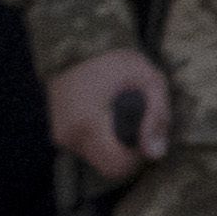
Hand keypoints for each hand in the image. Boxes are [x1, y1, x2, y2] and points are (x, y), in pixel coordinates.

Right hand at [51, 55, 171, 181]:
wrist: (76, 47)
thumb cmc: (115, 61)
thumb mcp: (149, 80)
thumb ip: (157, 117)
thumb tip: (156, 154)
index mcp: (89, 125)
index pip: (116, 167)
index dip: (138, 160)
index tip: (147, 138)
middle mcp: (69, 136)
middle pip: (107, 169)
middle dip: (129, 157)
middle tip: (140, 130)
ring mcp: (61, 137)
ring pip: (97, 160)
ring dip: (115, 149)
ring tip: (124, 120)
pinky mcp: (59, 135)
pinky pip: (87, 150)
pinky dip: (102, 142)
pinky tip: (110, 120)